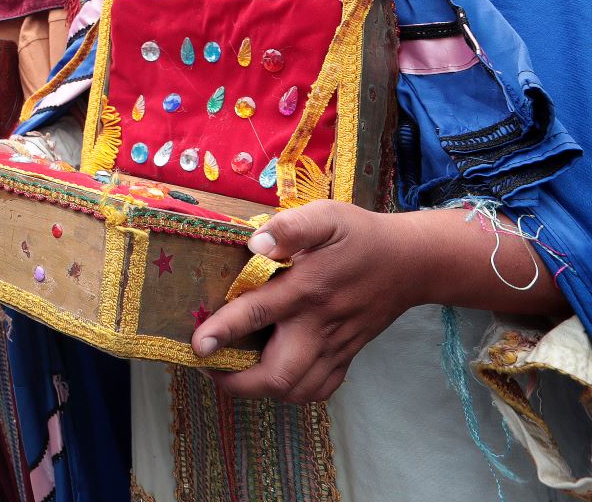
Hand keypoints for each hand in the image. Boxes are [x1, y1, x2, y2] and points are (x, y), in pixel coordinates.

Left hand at [191, 202, 416, 401]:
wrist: (412, 263)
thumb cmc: (361, 236)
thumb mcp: (327, 216)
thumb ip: (291, 227)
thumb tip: (256, 243)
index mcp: (307, 289)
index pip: (257, 314)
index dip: (223, 331)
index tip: (197, 345)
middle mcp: (319, 326)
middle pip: (278, 374)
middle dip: (238, 382)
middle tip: (208, 367)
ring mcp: (335, 346)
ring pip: (298, 389)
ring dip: (261, 390)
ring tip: (233, 374)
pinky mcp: (347, 355)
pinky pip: (320, 390)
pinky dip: (293, 392)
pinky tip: (274, 376)